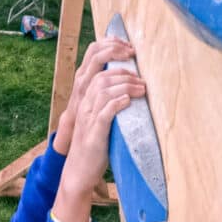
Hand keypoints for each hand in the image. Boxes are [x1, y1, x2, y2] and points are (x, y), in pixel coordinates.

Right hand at [55, 36, 133, 154]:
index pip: (93, 64)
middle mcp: (83, 104)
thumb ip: (108, 102)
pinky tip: (129, 101)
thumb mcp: (99, 117)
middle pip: (101, 76)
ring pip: (103, 90)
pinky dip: (118, 103)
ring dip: (126, 86)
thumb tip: (128, 88)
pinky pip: (105, 112)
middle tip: (141, 78)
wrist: (79, 169)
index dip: (111, 53)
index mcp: (84, 98)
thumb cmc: (94, 143)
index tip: (130, 52)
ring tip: (142, 89)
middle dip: (124, 71)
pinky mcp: (94, 133)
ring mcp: (88, 118)